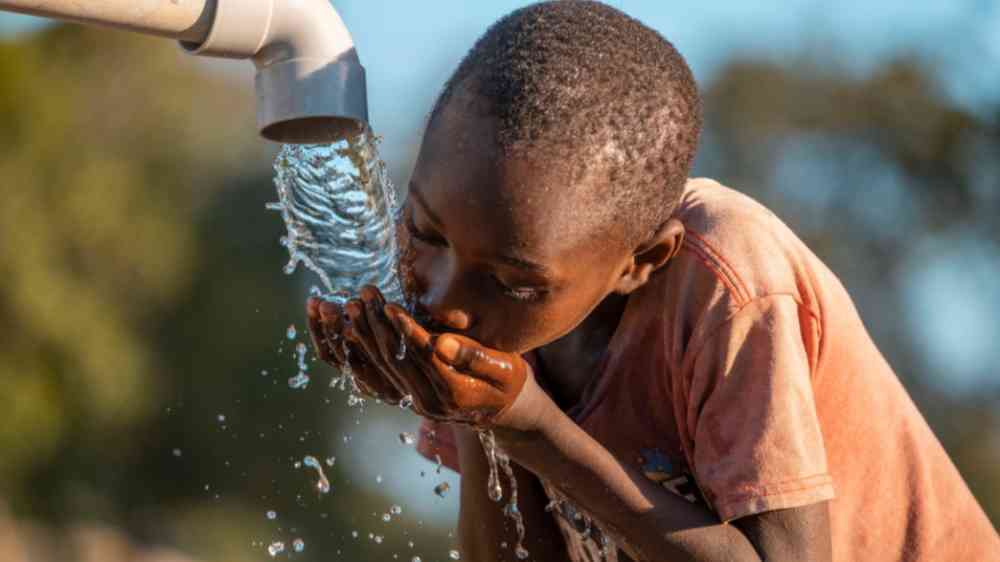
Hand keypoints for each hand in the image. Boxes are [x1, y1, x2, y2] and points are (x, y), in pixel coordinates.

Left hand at [315, 285, 543, 429]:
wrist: (505, 411)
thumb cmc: (510, 380)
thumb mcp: (506, 367)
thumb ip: (476, 356)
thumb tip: (442, 343)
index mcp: (455, 392)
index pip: (423, 356)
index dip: (404, 329)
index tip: (387, 305)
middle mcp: (430, 401)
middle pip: (396, 361)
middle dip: (376, 326)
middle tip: (361, 297)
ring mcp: (416, 402)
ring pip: (382, 368)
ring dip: (363, 336)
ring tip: (352, 306)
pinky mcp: (406, 398)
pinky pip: (376, 377)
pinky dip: (360, 355)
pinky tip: (347, 333)